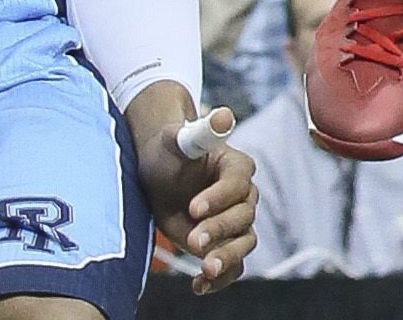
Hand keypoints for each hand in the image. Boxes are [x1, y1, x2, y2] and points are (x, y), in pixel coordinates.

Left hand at [135, 100, 258, 293]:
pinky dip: (219, 279)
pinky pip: (232, 265)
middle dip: (219, 230)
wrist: (159, 173)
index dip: (219, 197)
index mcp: (236, 167)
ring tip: (205, 271)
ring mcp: (233, 222)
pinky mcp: (222, 243)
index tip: (194, 207)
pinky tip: (198, 287)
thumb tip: (223, 114)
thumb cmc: (169, 152)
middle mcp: (242, 195)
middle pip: (243, 217)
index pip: (236, 184)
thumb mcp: (178, 140)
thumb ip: (199, 132)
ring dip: (226, 257)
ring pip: (244, 243)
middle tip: (193, 241)